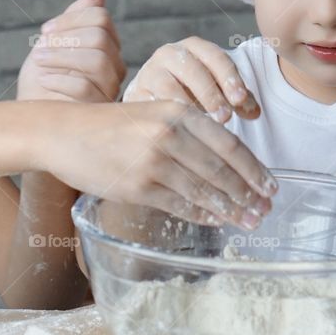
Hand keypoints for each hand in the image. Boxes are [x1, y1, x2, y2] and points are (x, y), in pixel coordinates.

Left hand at [18, 0, 125, 102]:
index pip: (100, 19)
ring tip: (39, 61)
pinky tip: (44, 79)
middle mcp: (114, 68)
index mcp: (106, 48)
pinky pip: (85, 87)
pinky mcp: (99, 111)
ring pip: (97, 60)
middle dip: (65, 38)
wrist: (32, 118)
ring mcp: (110, 90)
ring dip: (61, 57)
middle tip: (39, 49)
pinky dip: (59, 79)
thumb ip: (74, 20)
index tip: (45, 31)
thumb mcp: (52, 45)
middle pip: (100, 37)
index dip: (70, 19)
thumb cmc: (41, 83)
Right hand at [39, 101, 277, 228]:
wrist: (64, 133)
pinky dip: (202, 215)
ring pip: (204, 190)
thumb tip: (227, 166)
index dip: (254, 169)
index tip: (271, 186)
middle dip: (248, 194)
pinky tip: (217, 221)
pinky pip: (180, 205)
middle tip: (266, 210)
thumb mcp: (155, 115)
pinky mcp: (139, 187)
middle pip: (221, 170)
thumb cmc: (112, 127)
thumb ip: (189, 134)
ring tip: (249, 221)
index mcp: (179, 112)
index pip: (228, 144)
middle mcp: (169, 135)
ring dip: (231, 209)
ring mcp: (154, 162)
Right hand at [124, 36, 259, 123]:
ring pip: (169, 85)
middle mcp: (169, 54)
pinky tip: (181, 133)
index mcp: (194, 48)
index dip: (229, 78)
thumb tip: (255, 112)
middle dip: (211, 93)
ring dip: (189, 106)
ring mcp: (149, 72)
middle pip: (193, 69)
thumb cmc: (189, 94)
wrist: (148, 100)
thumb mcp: (215, 91)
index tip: (240, 101)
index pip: (215, 56)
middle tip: (225, 117)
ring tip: (203, 126)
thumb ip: (236, 99)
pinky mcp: (134, 93)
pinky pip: (150, 105)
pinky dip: (166, 118)